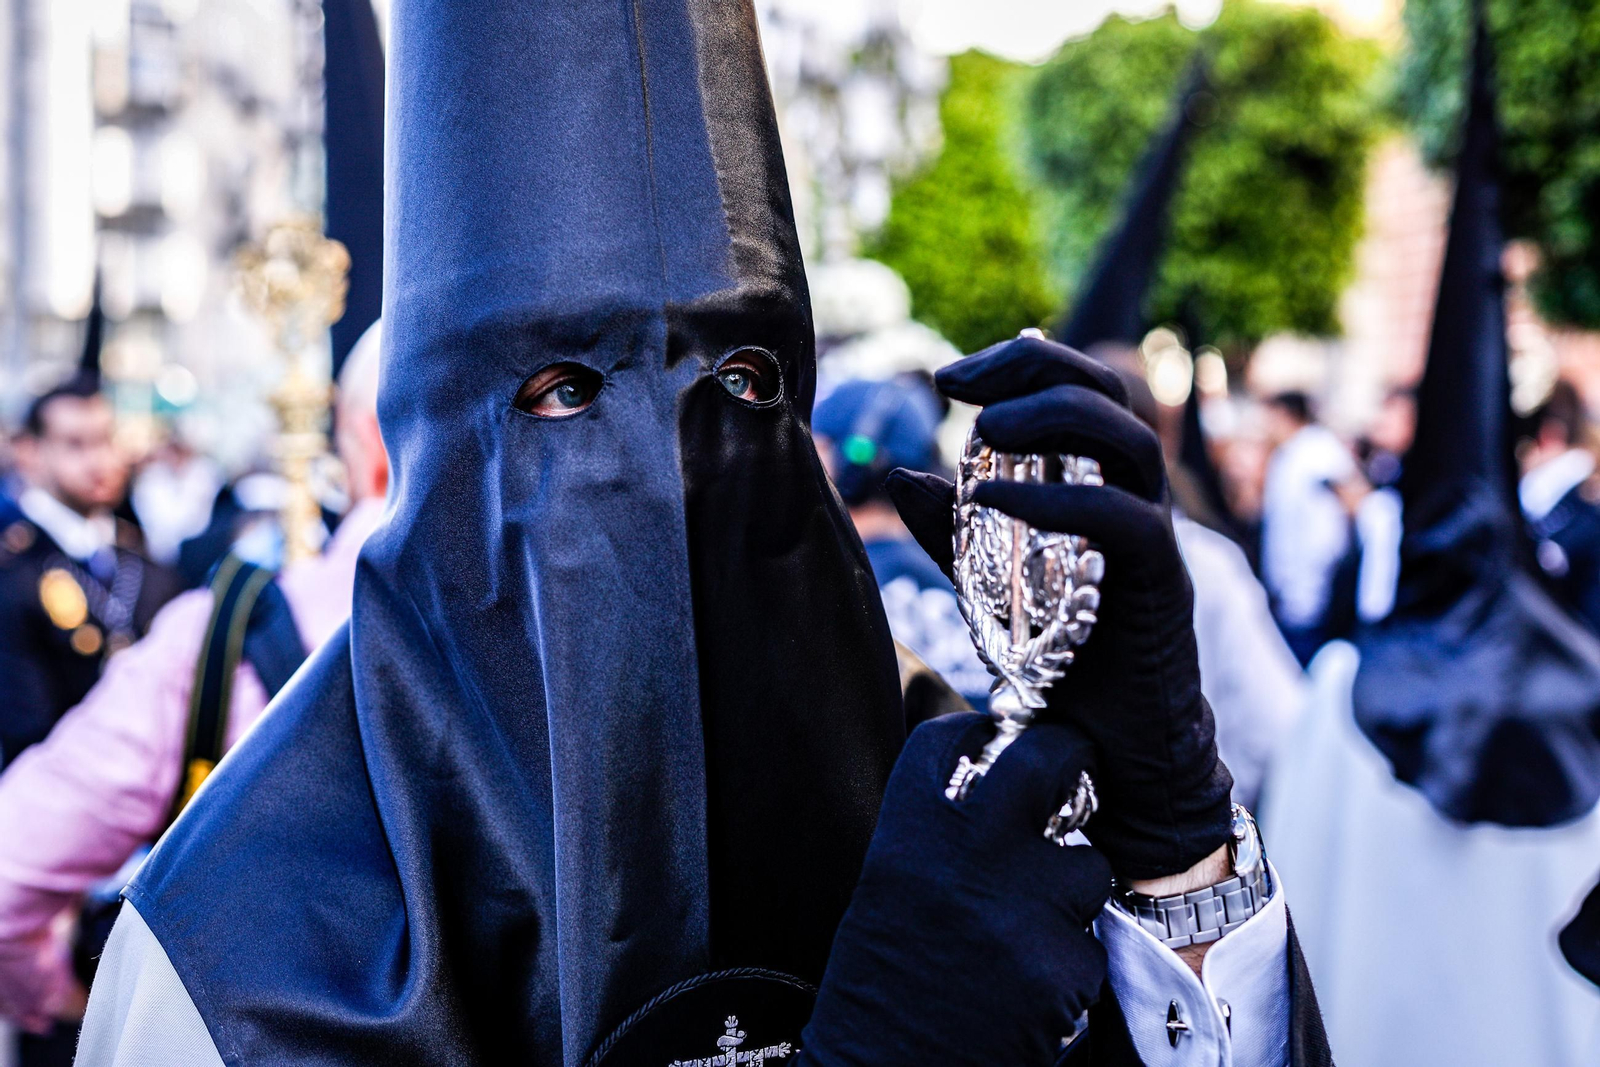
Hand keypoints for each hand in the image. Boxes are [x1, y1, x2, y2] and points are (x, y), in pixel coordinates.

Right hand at [800, 714, 1111, 1066]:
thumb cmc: (881, 983)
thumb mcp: (889, 886)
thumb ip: (939, 832)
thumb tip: (997, 783)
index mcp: (910, 833)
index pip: (954, 739)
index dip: (982, 729)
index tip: (998, 733)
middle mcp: (967, 856)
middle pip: (1047, 759)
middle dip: (1068, 760)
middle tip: (1071, 770)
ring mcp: (1022, 910)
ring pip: (1088, 868)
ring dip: (1071, 895)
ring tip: (1025, 932)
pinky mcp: (1062, 969)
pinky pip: (1090, 946)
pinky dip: (1068, 966)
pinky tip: (1026, 988)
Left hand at [887, 334, 1232, 879]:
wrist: (1113, 756)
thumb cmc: (1061, 668)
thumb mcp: (989, 586)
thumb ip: (954, 534)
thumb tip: (900, 474)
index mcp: (1096, 488)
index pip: (1076, 393)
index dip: (1020, 365)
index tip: (947, 378)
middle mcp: (1132, 501)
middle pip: (1111, 395)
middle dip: (1035, 368)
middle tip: (961, 382)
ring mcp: (1152, 542)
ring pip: (1131, 442)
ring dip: (1056, 417)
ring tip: (987, 426)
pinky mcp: (1161, 590)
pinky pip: (1131, 524)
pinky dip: (1065, 502)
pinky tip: (1000, 502)